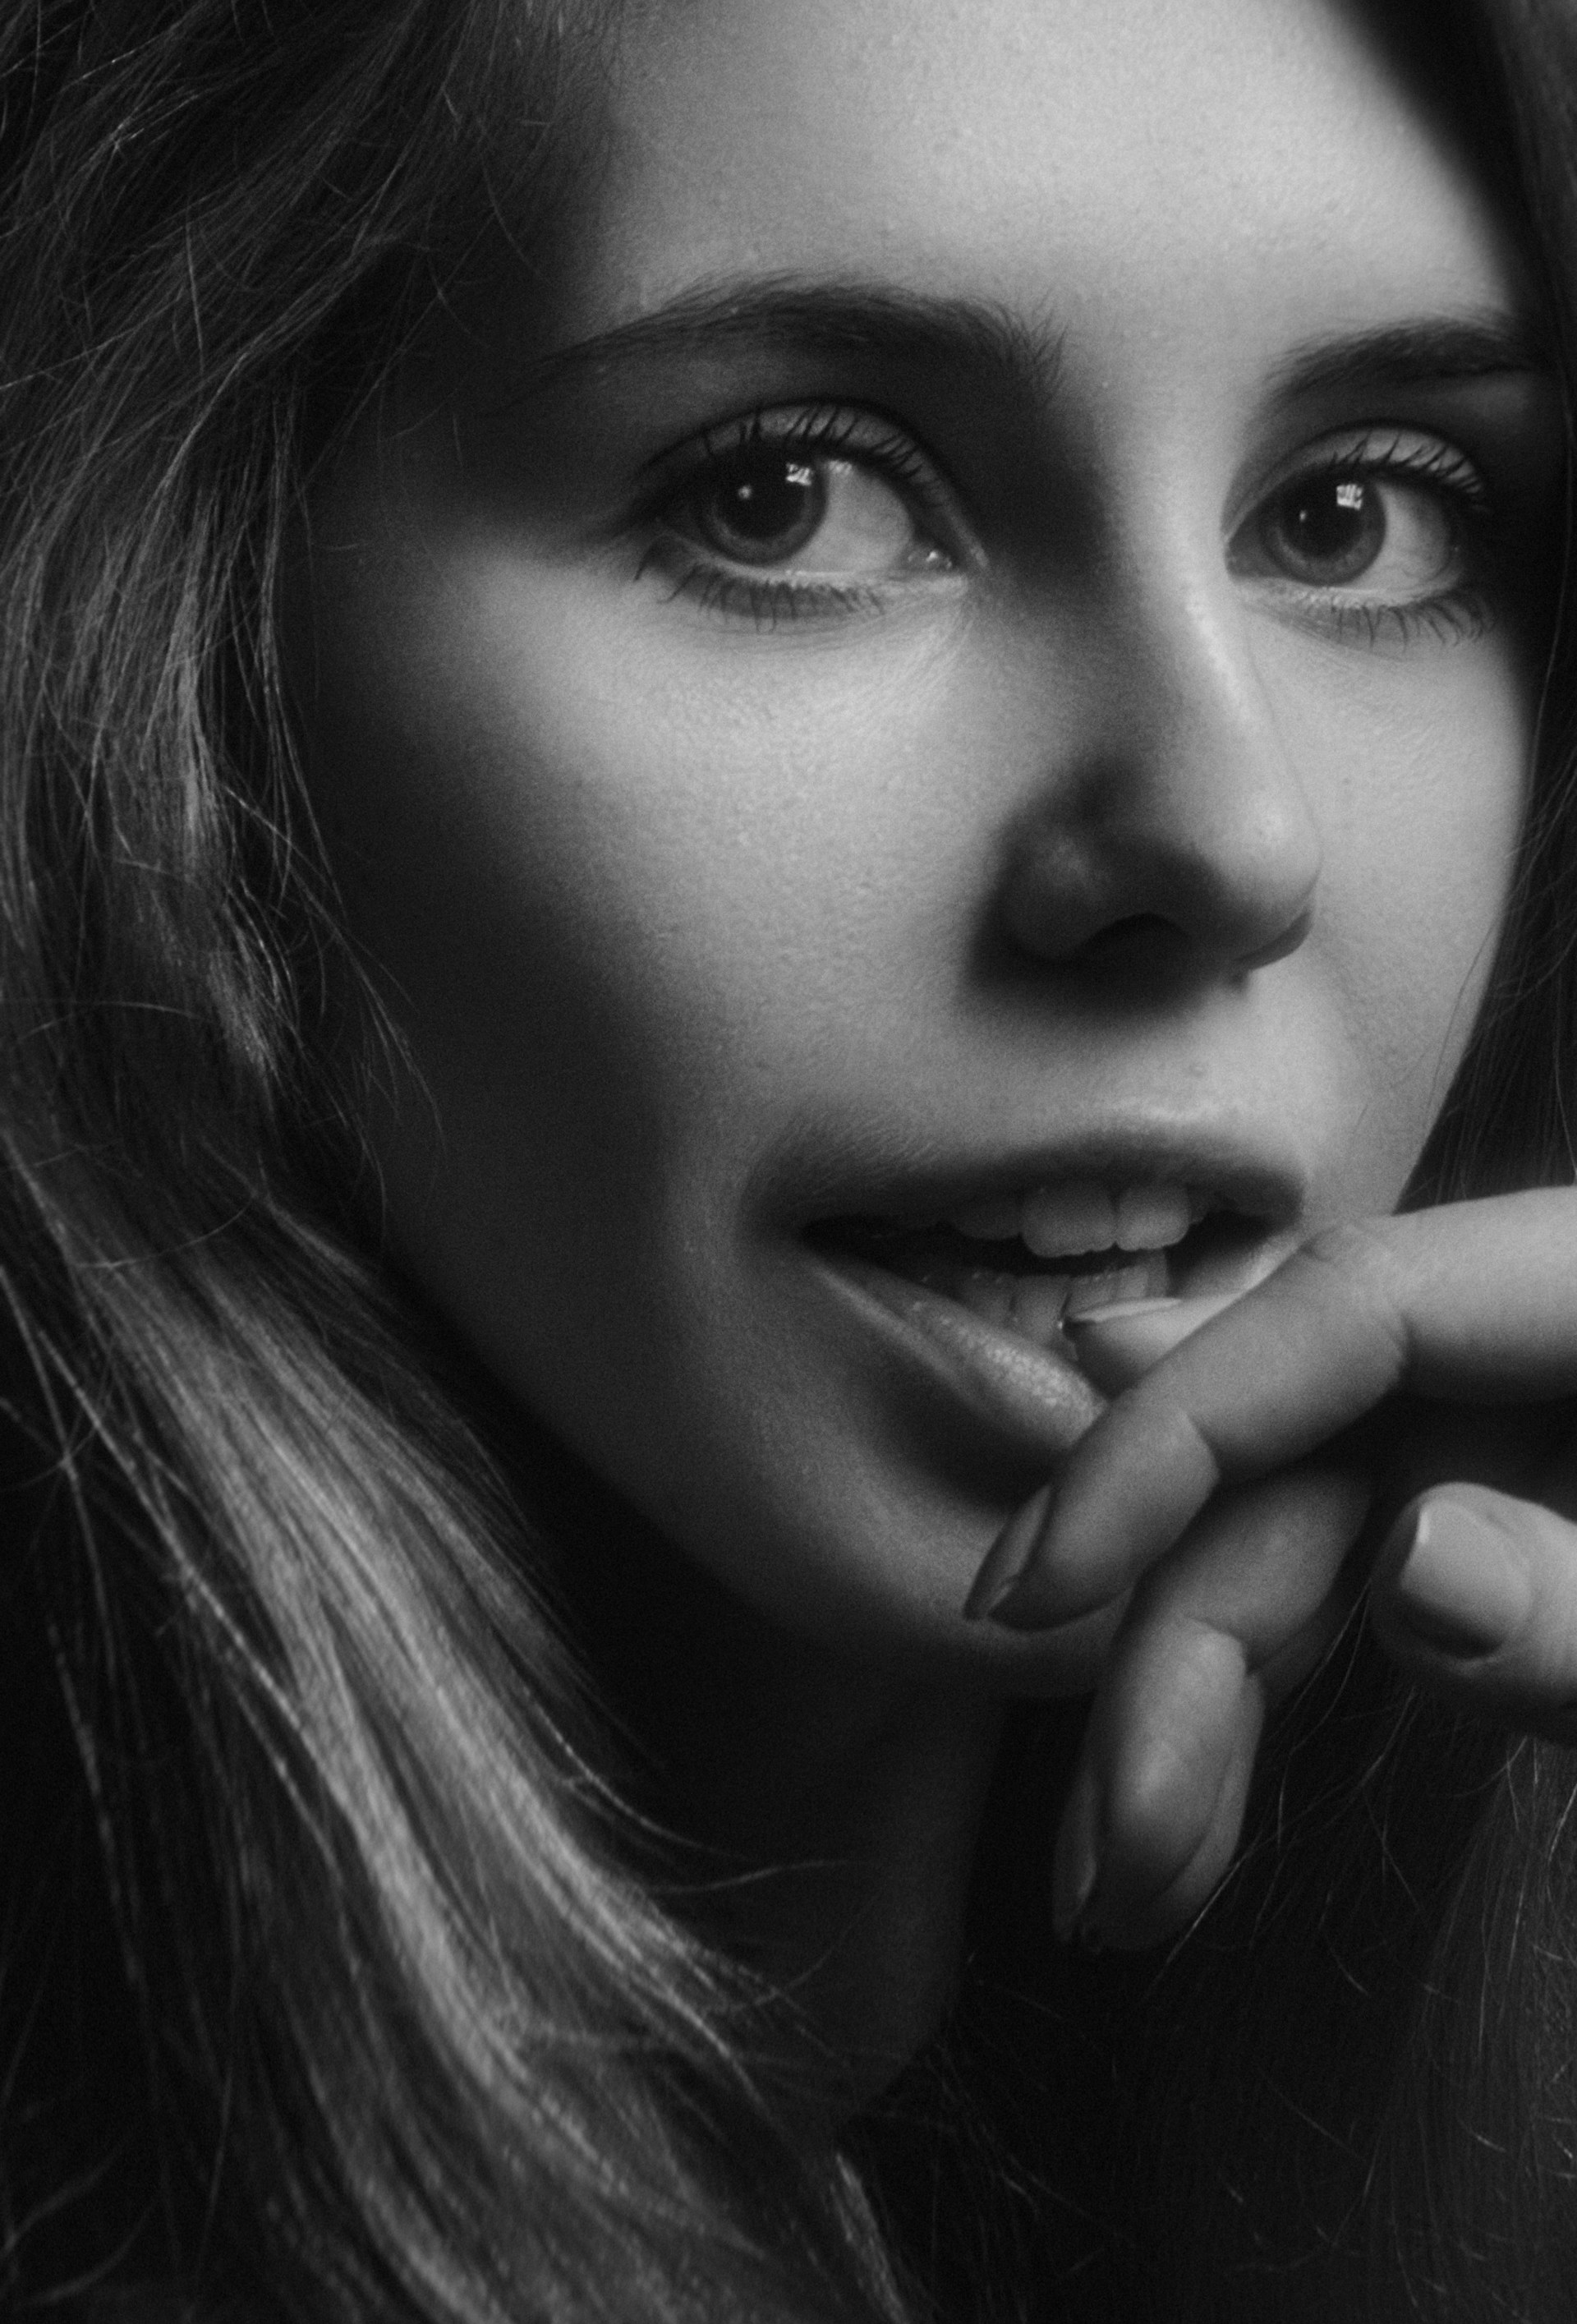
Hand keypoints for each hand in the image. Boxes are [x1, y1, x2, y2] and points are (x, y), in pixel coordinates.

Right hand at [964, 1189, 1576, 1949]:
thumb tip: (1414, 1569)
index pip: (1347, 1308)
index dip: (1171, 1434)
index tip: (1042, 1588)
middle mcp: (1524, 1340)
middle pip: (1295, 1456)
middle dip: (1170, 1647)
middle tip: (1101, 1853)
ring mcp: (1512, 1429)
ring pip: (1300, 1536)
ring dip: (1192, 1704)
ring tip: (1123, 1882)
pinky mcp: (1501, 1511)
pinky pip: (1352, 1580)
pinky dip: (1265, 1694)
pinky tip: (1182, 1802)